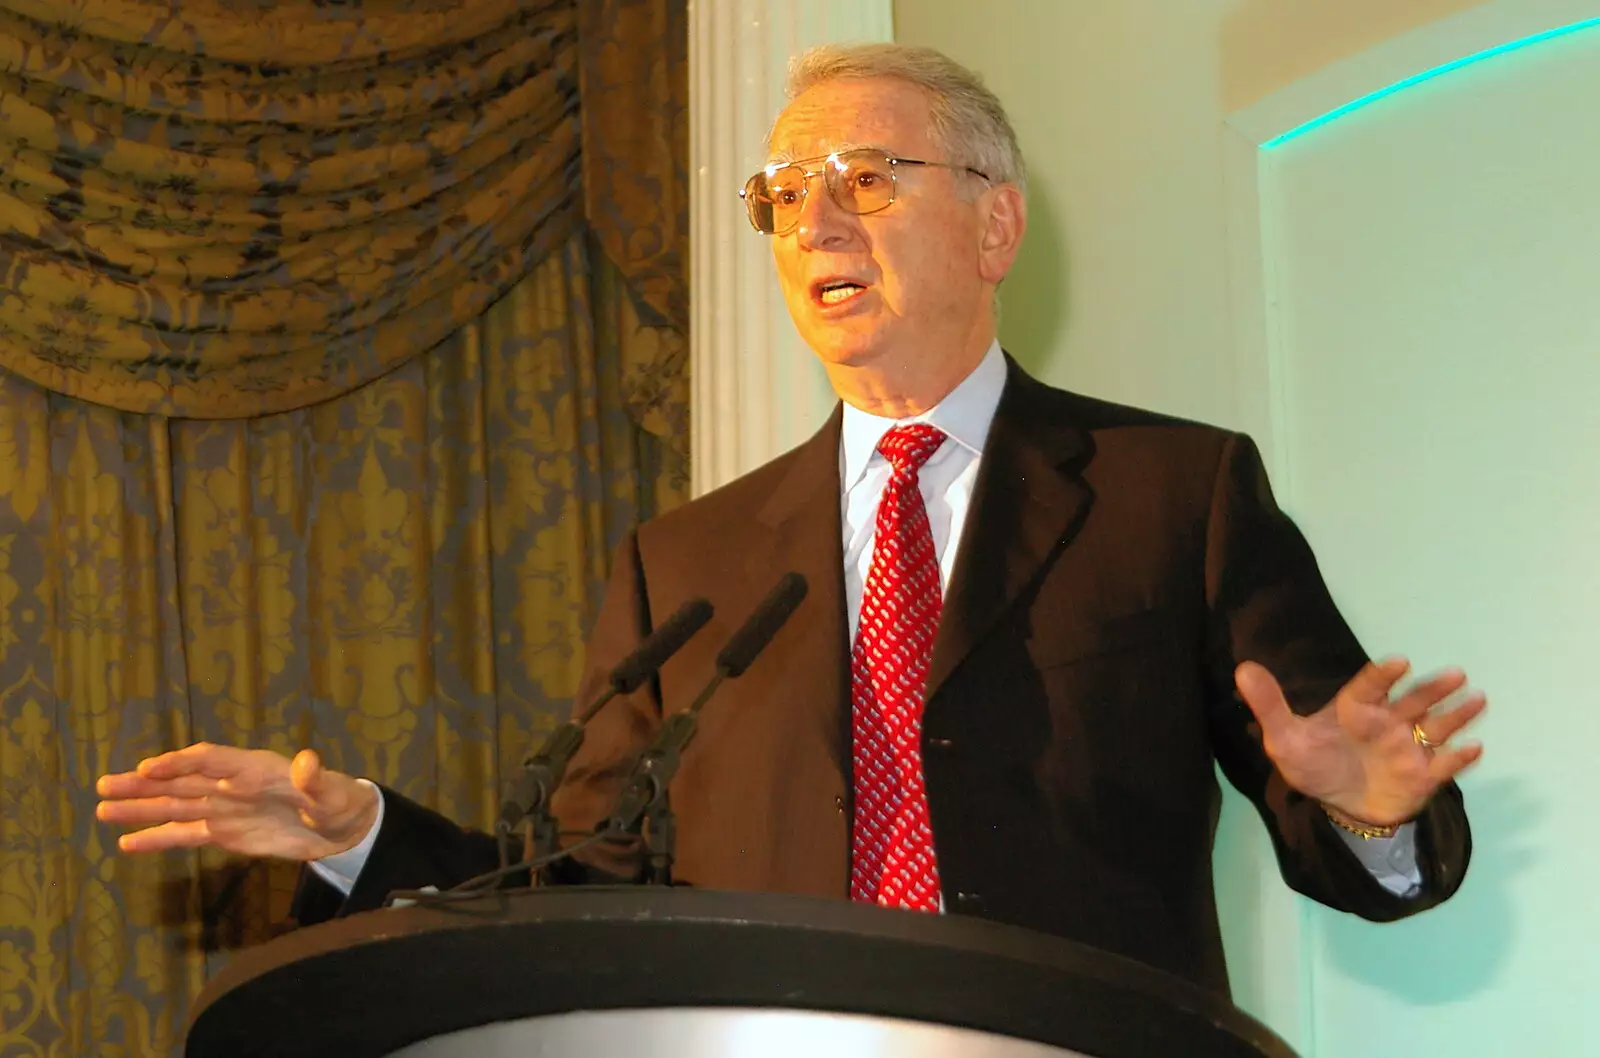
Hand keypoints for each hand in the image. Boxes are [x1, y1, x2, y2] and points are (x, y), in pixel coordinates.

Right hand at [96, 744, 378, 860]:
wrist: (343, 828)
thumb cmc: (340, 802)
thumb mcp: (334, 793)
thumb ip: (317, 779)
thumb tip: (307, 760)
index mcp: (256, 768)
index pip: (210, 760)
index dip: (180, 762)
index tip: (148, 769)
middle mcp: (233, 785)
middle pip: (182, 781)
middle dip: (144, 784)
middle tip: (104, 786)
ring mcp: (226, 808)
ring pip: (176, 807)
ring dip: (140, 808)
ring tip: (102, 808)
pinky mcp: (225, 832)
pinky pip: (186, 835)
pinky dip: (157, 838)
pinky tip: (127, 842)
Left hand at [1236, 657, 1485, 826]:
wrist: (1339, 806)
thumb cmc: (1315, 765)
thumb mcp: (1284, 739)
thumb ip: (1269, 705)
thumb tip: (1242, 668)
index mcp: (1356, 709)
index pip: (1371, 686)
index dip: (1383, 674)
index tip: (1399, 662)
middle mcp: (1388, 723)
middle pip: (1413, 701)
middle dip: (1433, 688)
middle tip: (1456, 674)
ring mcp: (1408, 748)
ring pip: (1436, 727)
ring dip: (1457, 714)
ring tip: (1477, 700)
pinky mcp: (1422, 776)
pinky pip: (1444, 765)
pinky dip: (1458, 758)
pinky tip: (1473, 749)